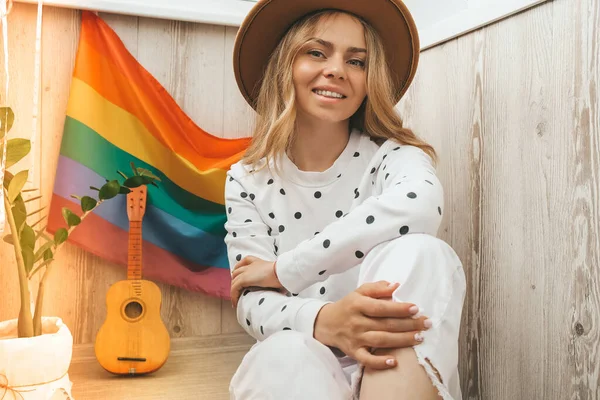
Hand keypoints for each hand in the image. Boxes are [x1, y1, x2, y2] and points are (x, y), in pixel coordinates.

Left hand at [231, 256, 282, 307]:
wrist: (281, 272)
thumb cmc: (282, 275)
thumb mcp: (276, 274)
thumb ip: (273, 278)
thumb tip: (281, 291)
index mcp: (258, 261)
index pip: (244, 262)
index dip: (238, 269)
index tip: (237, 276)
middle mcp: (250, 265)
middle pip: (236, 272)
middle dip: (234, 282)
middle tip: (237, 292)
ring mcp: (246, 271)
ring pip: (234, 282)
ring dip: (233, 292)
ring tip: (235, 301)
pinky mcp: (244, 279)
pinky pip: (234, 288)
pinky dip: (233, 296)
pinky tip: (235, 303)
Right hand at [314, 281, 429, 369]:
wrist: (326, 323)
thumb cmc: (348, 306)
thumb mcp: (359, 292)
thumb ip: (377, 288)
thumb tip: (396, 286)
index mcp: (358, 304)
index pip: (381, 307)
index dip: (399, 309)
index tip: (416, 308)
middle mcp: (357, 322)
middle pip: (385, 325)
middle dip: (408, 325)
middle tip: (426, 324)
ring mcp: (355, 338)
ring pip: (381, 341)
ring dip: (402, 341)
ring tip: (419, 338)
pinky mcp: (354, 352)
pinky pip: (367, 359)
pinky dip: (380, 362)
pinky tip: (394, 362)